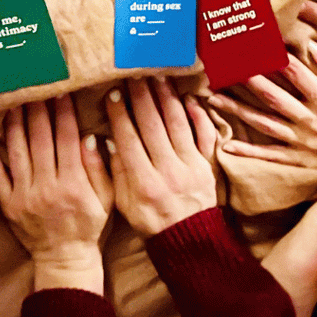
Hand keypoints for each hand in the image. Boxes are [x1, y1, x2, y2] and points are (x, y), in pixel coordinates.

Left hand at [0, 95, 110, 292]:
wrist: (64, 260)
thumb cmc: (88, 226)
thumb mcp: (105, 200)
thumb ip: (98, 169)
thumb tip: (90, 137)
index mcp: (72, 184)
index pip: (66, 139)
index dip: (63, 113)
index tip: (60, 92)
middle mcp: (46, 187)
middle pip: (39, 139)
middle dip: (37, 110)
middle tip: (33, 86)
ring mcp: (24, 196)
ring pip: (16, 151)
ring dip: (14, 123)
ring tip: (13, 101)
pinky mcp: (8, 204)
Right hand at [106, 76, 217, 236]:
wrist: (190, 242)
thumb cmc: (151, 221)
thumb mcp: (124, 203)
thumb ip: (117, 170)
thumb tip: (108, 138)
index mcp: (144, 181)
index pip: (128, 138)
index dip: (120, 114)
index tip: (113, 93)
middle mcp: (168, 170)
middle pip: (153, 125)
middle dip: (141, 97)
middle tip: (133, 75)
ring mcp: (191, 166)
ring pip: (177, 123)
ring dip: (166, 97)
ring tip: (157, 76)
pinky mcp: (207, 165)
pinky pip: (204, 135)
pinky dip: (198, 115)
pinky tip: (188, 98)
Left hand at [209, 44, 316, 176]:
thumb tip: (315, 46)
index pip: (292, 72)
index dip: (270, 55)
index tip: (249, 41)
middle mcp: (311, 121)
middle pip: (270, 96)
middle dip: (243, 79)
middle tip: (218, 65)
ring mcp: (304, 142)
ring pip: (263, 124)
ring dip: (237, 110)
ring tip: (212, 97)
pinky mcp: (302, 160)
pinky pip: (271, 155)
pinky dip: (248, 152)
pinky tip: (226, 146)